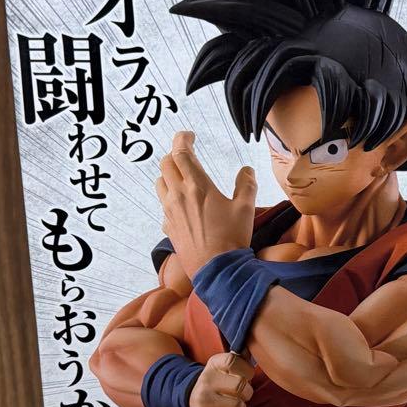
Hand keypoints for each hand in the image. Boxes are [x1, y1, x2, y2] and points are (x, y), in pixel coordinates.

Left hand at [156, 131, 256, 278]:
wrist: (218, 270)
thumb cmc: (232, 238)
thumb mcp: (246, 208)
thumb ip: (246, 184)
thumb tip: (246, 170)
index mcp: (197, 185)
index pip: (181, 152)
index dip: (182, 139)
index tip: (189, 136)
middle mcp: (178, 195)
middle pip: (166, 164)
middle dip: (175, 154)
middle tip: (187, 154)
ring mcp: (170, 212)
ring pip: (160, 183)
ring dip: (168, 174)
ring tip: (182, 176)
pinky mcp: (168, 227)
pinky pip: (163, 205)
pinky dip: (170, 197)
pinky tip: (182, 204)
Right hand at [189, 352, 254, 406]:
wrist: (192, 399)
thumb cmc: (219, 381)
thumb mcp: (225, 366)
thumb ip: (241, 359)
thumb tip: (259, 348)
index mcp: (213, 364)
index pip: (233, 361)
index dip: (247, 370)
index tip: (247, 376)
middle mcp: (206, 379)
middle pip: (240, 386)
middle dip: (248, 392)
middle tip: (243, 394)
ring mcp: (203, 399)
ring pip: (238, 406)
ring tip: (234, 404)